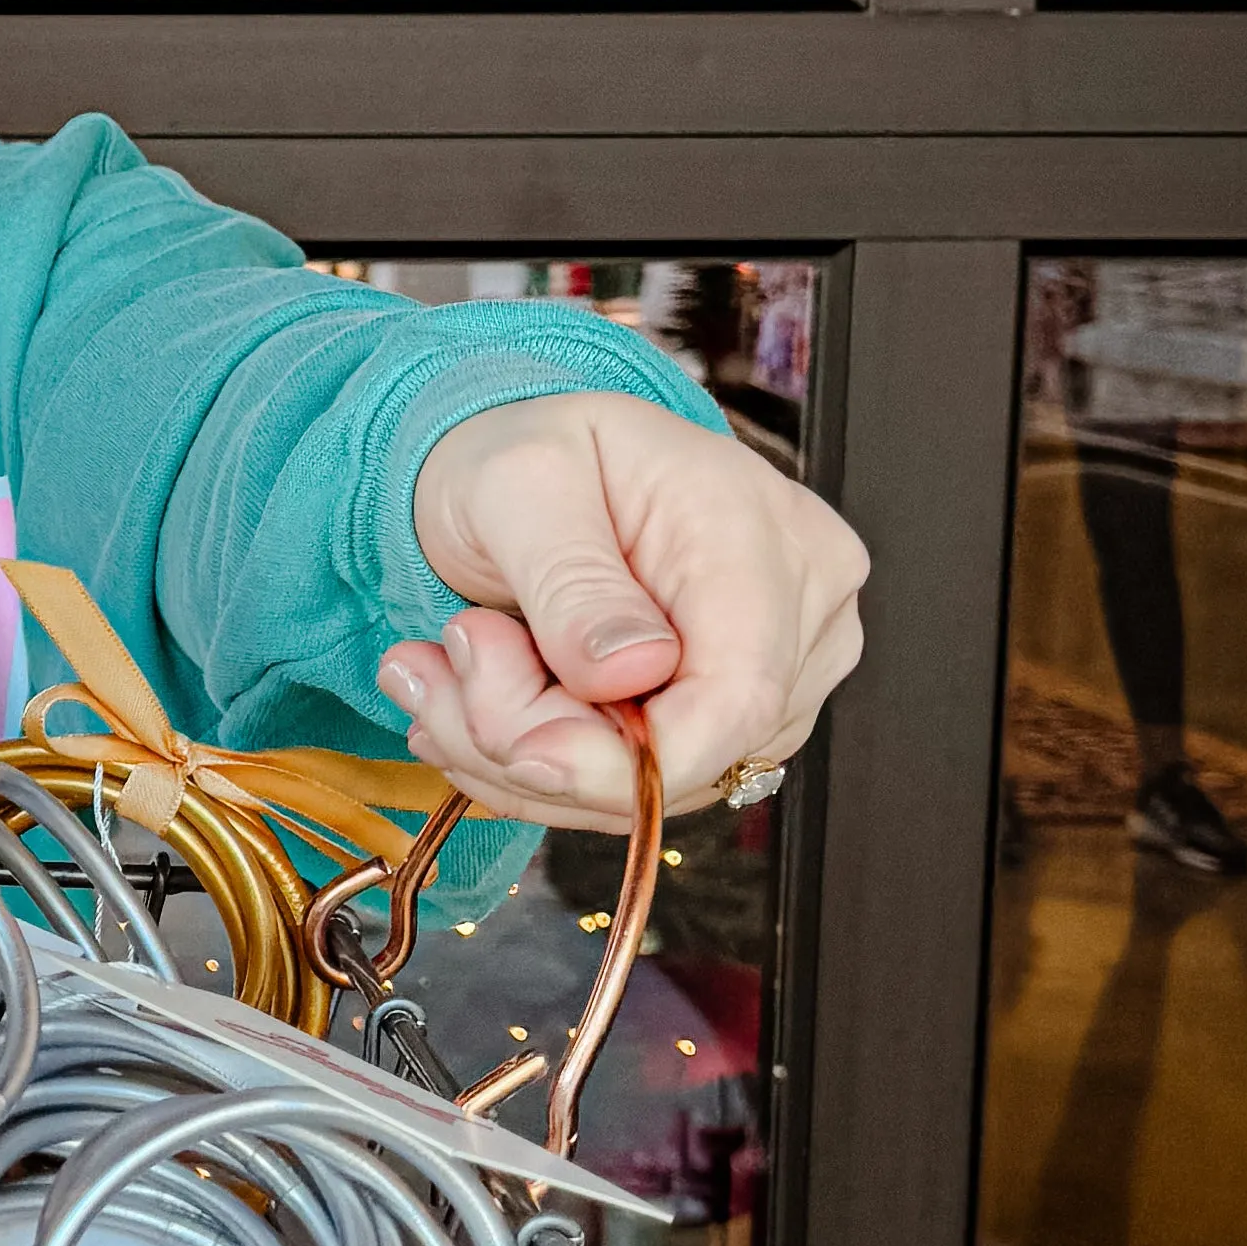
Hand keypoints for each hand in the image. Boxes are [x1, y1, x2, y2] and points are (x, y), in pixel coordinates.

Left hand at [387, 393, 865, 824]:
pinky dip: (537, 760)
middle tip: (448, 658)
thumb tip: (631, 671)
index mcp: (767, 536)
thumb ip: (572, 579)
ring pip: (651, 786)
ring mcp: (775, 678)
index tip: (519, 752)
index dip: (631, 760)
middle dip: (539, 737)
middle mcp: (799, 616)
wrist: (527, 478)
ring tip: (447, 666)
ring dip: (518, 753)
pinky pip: (632, 788)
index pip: (737, 697)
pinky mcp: (727, 726)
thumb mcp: (521, 482)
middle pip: (689, 751)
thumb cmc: (530, 457)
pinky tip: (476, 698)